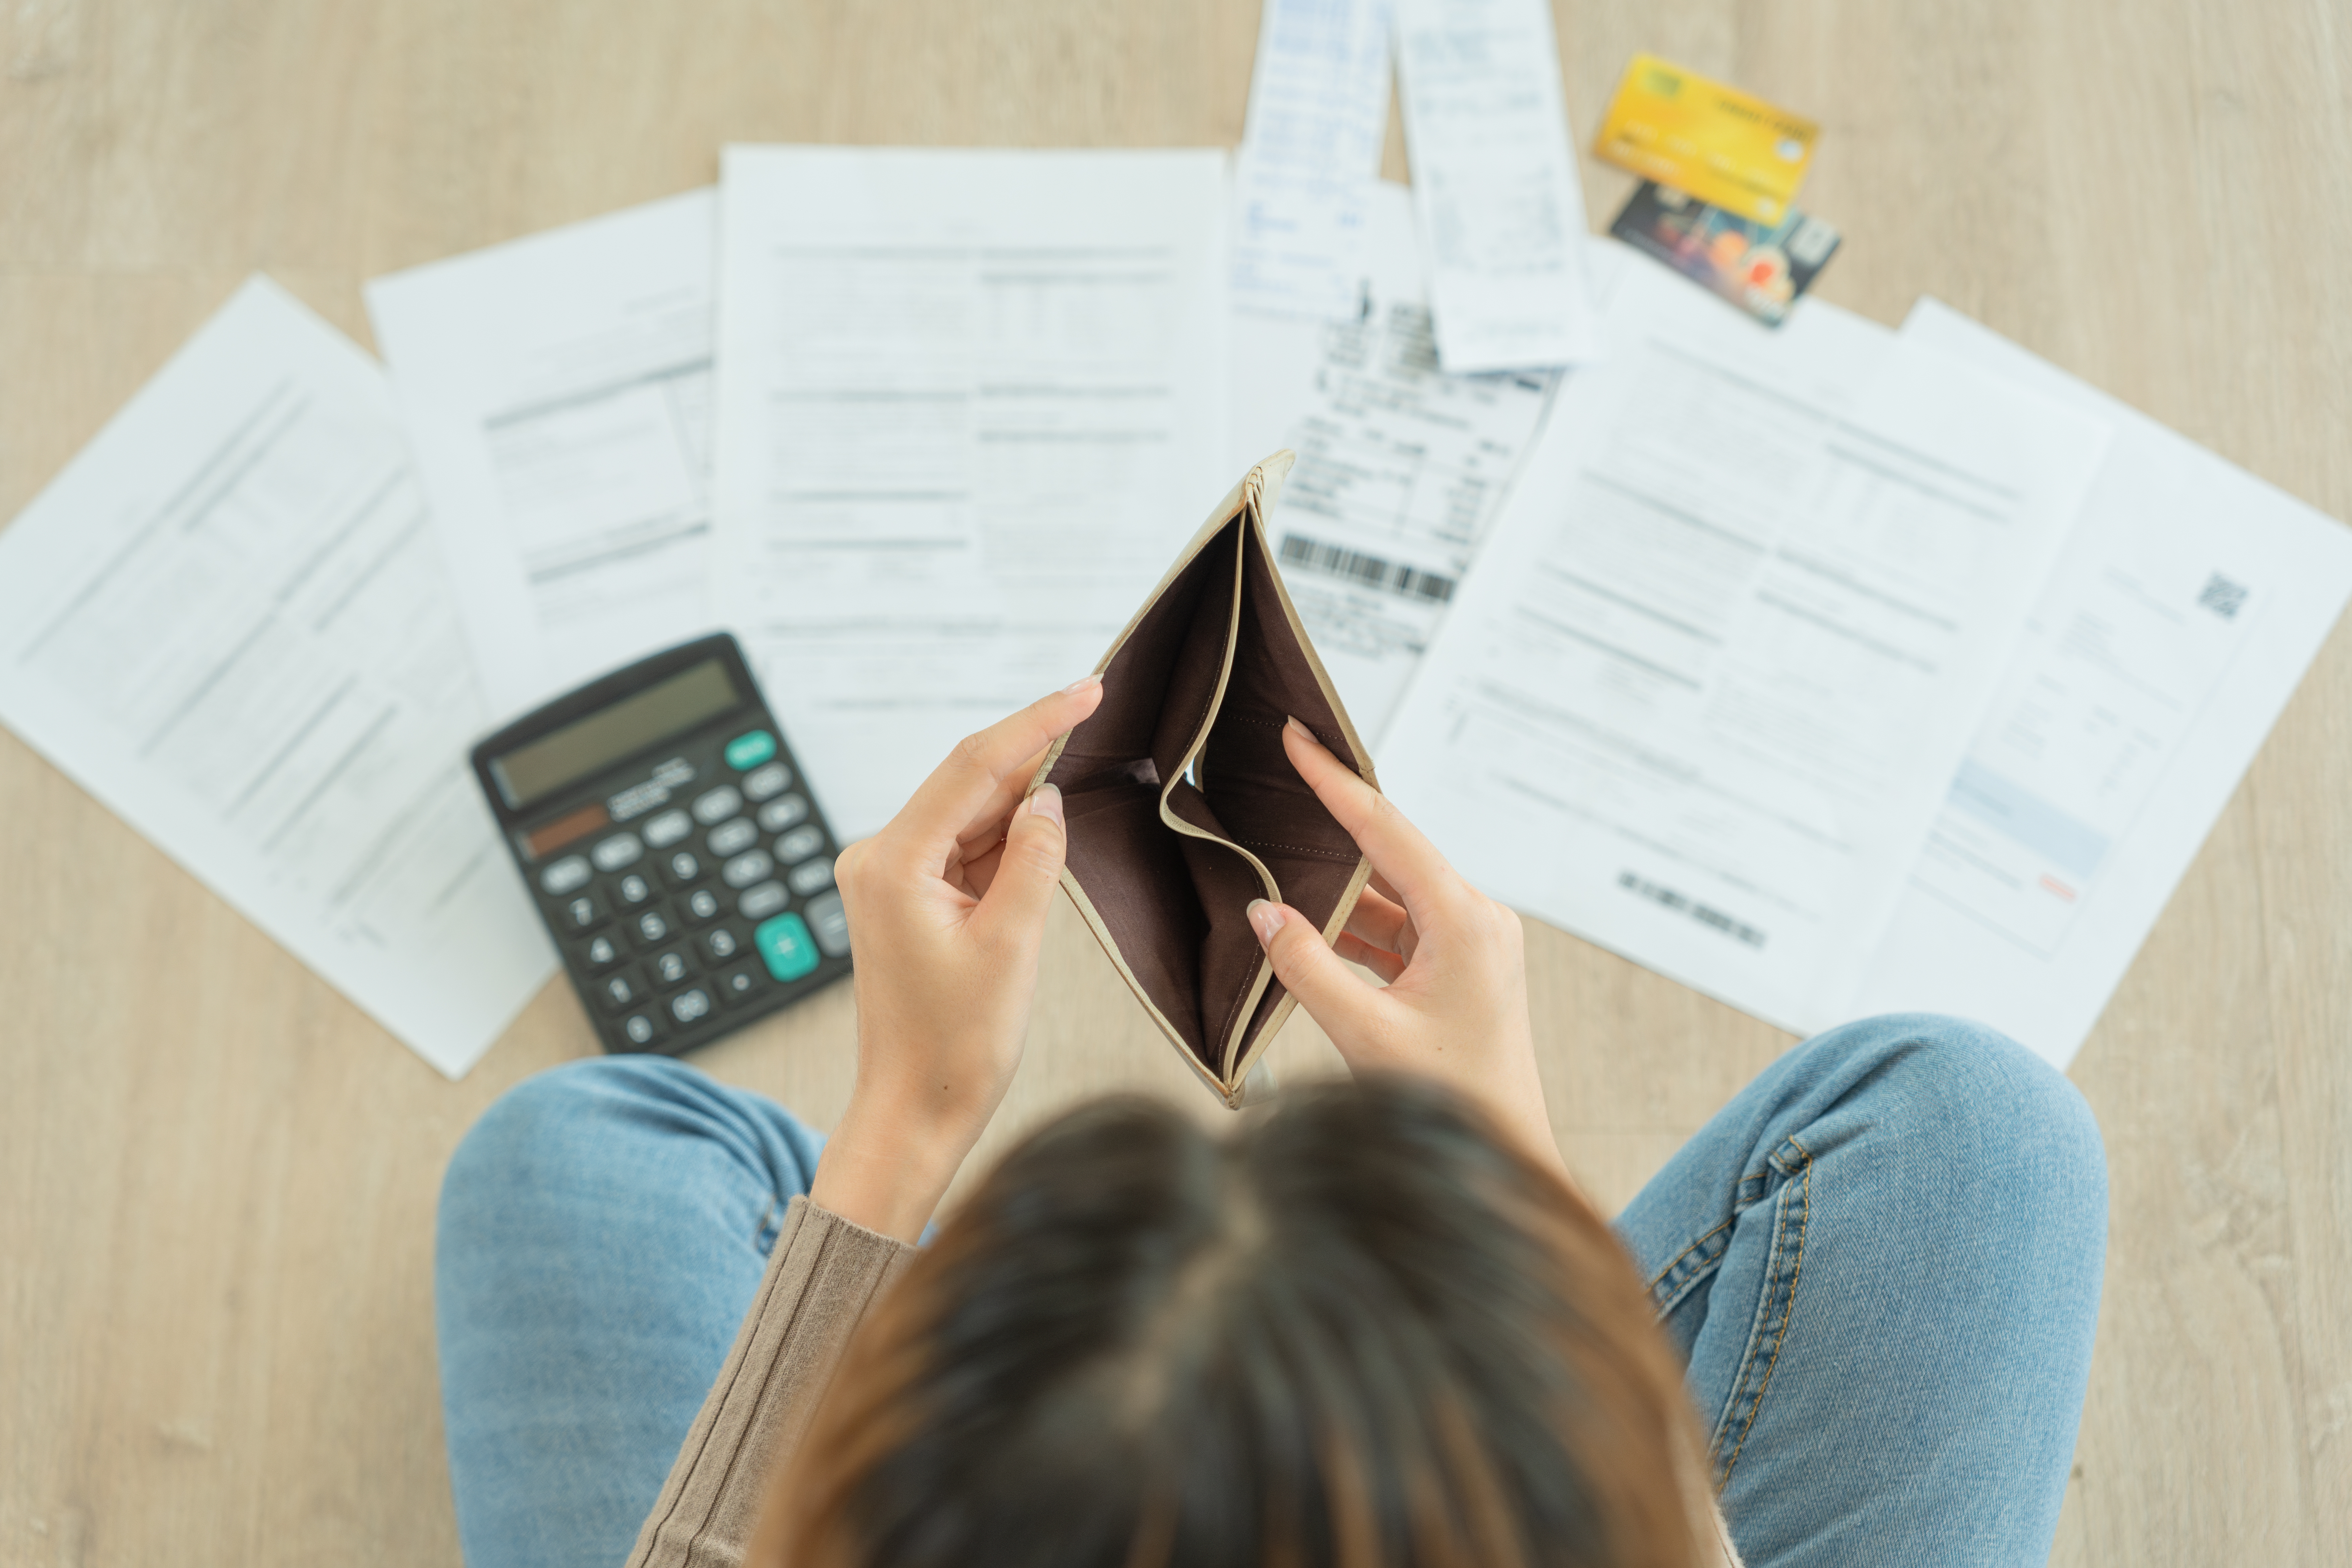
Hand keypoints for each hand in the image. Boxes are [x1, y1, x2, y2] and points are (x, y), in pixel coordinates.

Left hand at [807, 677, 1102, 1241]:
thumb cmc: (955, 1045)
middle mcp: (877, 858)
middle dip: (1032, 752)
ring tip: (1081, 769)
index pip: (973, 766)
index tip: (1086, 689)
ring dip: (1022, 800)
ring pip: (969, 814)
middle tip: (1096, 709)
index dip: (1036, 722)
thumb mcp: (1012, 945)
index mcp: (892, 863)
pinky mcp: (906, 896)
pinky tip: (1045, 828)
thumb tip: (1048, 800)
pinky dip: (1006, 838)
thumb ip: (1034, 859)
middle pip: (967, 783)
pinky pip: (964, 847)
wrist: (915, 1111)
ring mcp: (888, 877)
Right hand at [1246, 718, 1565, 1177]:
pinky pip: (1398, 929)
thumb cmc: (1449, 1099)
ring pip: (1391, 895)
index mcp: (1465, 920)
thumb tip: (1262, 910)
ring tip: (1277, 865)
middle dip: (1332, 823)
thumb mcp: (1364, 1032)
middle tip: (1281, 774)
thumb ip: (1306, 966)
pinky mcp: (1461, 966)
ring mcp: (1473, 942)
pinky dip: (1355, 928)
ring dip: (1338, 890)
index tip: (1299, 736)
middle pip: (1392, 852)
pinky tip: (1308, 929)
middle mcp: (1478, 919)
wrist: (1503, 1155)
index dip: (1335, 781)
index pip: (1386, 830)